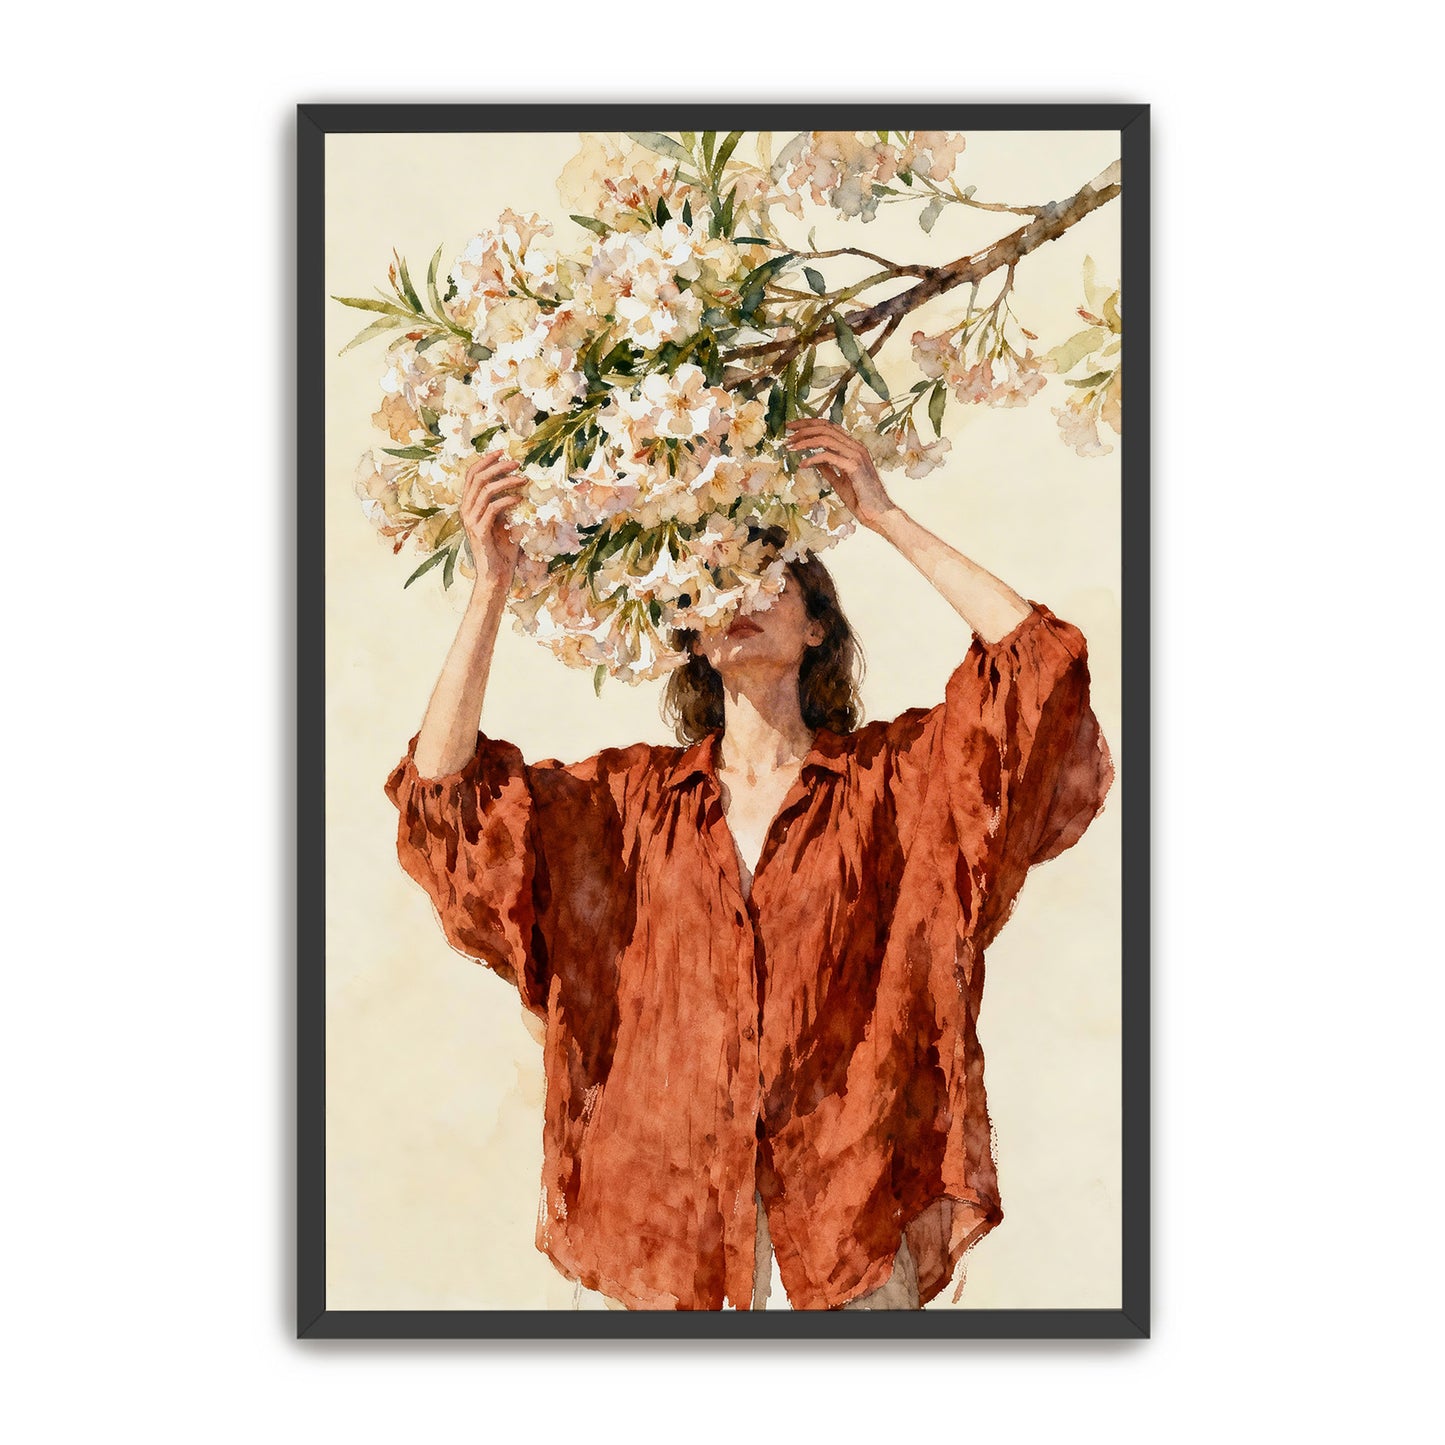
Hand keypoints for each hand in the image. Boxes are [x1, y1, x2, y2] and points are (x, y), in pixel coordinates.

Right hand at [460, 450, 526, 585]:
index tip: (502, 452)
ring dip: (505, 481)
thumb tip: (519, 486)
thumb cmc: (502, 550)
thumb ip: (506, 505)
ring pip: (484, 491)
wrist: (496, 575)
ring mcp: (470, 521)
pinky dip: (506, 500)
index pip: (472, 476)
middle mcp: (466, 511)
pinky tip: (519, 499)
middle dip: (497, 466)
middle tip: (516, 462)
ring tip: (523, 479)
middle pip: (477, 478)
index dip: (486, 461)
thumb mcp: (505, 521)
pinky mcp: (479, 532)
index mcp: (470, 506)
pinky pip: (492, 509)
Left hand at [782, 418, 895, 530]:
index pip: (829, 427)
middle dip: (804, 428)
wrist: (878, 513)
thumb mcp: (840, 481)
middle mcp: (856, 447)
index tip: (793, 429)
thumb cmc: (861, 499)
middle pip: (826, 427)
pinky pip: (828, 456)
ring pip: (826, 438)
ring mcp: (856, 454)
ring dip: (805, 441)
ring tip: (790, 447)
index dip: (810, 424)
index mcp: (853, 447)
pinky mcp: (854, 466)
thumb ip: (829, 469)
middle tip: (787, 434)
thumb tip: (815, 461)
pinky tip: (803, 465)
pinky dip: (813, 458)